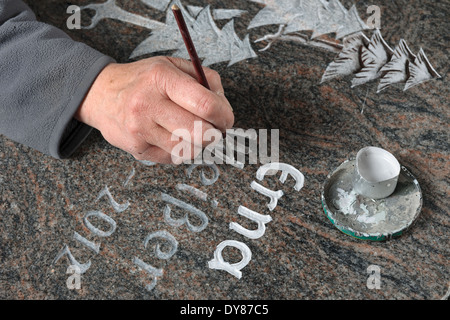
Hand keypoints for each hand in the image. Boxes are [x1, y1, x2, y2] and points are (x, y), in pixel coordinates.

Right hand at [75, 56, 233, 163]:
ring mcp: (140, 130)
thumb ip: (204, 79)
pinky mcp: (137, 150)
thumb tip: (224, 106)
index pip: (205, 104)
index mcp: (160, 78)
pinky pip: (174, 158)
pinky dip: (181, 149)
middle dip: (215, 133)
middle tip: (215, 127)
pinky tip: (174, 136)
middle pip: (200, 132)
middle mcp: (147, 105)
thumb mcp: (171, 65)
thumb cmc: (142, 80)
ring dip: (199, 143)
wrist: (100, 95)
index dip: (224, 115)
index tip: (226, 118)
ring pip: (189, 149)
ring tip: (193, 130)